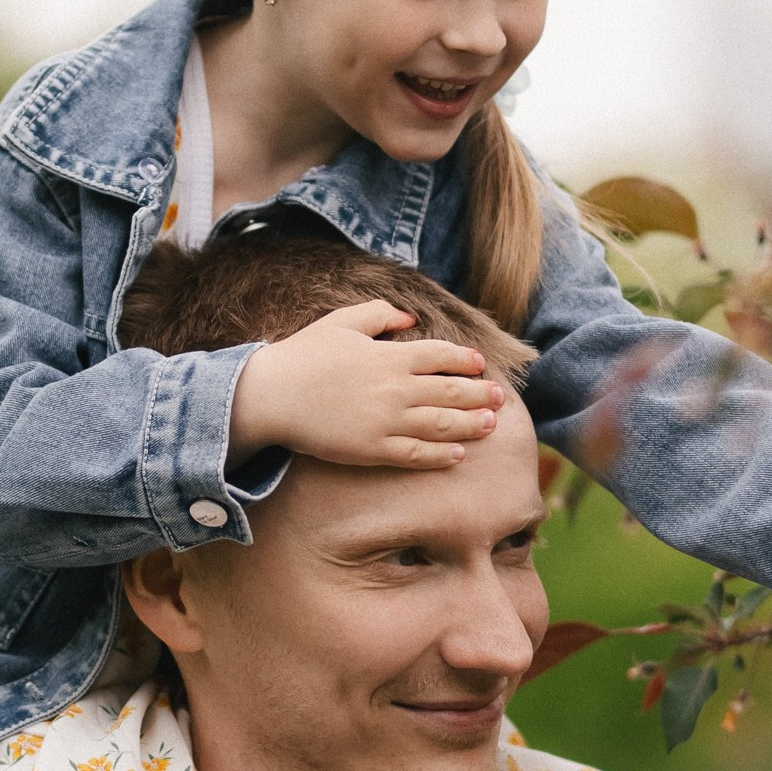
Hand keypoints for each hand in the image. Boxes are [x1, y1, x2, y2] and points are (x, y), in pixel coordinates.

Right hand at [228, 301, 504, 467]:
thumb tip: (410, 318)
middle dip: (479, 394)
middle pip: (451, 392)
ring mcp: (386, 421)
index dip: (465, 360)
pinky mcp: (373, 449)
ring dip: (470, 425)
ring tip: (490, 425)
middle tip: (499, 398)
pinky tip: (457, 455)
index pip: (442, 356)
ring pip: (441, 425)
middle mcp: (395, 388)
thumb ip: (379, 314)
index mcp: (389, 355)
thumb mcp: (341, 322)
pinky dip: (440, 455)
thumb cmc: (304, 356)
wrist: (271, 396)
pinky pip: (416, 454)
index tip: (479, 364)